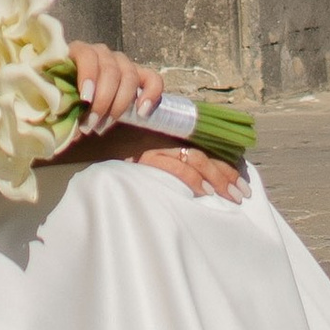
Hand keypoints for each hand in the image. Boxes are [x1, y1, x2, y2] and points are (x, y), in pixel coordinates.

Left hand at [66, 38, 166, 133]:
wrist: (76, 96)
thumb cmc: (62, 97)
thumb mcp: (56, 100)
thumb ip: (60, 108)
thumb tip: (67, 128)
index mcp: (78, 52)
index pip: (87, 55)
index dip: (88, 76)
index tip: (85, 101)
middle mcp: (102, 53)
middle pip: (110, 70)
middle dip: (102, 102)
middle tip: (91, 126)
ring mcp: (121, 62)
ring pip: (129, 76)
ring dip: (119, 104)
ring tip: (105, 125)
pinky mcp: (138, 74)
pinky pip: (152, 79)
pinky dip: (151, 94)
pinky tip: (142, 112)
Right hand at [105, 130, 247, 203]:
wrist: (87, 140)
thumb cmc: (114, 149)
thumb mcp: (146, 150)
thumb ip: (170, 157)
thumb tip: (201, 177)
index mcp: (169, 133)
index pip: (204, 147)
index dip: (225, 164)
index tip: (240, 181)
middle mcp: (164, 135)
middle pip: (203, 153)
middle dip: (226, 174)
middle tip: (241, 194)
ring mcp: (154, 144)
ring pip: (194, 158)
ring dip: (216, 178)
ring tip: (230, 196)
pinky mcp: (143, 157)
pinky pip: (173, 167)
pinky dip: (191, 179)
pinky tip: (203, 192)